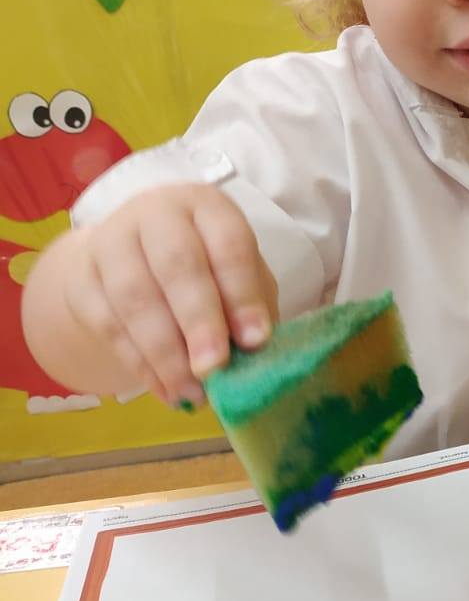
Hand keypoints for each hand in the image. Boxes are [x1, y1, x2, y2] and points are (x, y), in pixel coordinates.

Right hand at [63, 184, 276, 403]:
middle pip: (177, 265)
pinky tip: (165, 390)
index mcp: (207, 206)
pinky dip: (139, 363)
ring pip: (135, 298)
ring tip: (192, 393)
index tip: (256, 341)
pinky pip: (108, 324)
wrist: (131, 260)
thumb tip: (253, 355)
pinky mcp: (81, 278)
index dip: (242, 294)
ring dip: (166, 354)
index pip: (228, 244)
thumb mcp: (238, 277)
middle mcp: (156, 214)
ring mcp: (111, 242)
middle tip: (215, 368)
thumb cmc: (204, 269)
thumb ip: (251, 308)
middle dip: (198, 322)